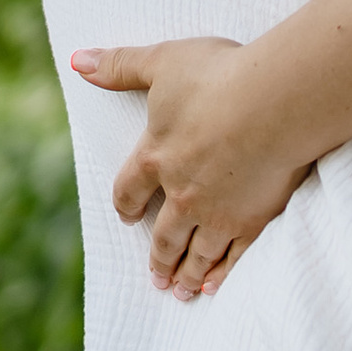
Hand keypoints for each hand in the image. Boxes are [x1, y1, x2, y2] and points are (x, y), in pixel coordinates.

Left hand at [67, 35, 311, 294]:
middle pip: (164, 234)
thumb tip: (77, 59)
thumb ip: (120, 65)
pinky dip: (220, 275)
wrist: (274, 103)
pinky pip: (232, 258)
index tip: (126, 218)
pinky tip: (212, 287)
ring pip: (195, 253)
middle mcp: (181, 193)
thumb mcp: (162, 62)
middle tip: (155, 277)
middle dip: (158, 257)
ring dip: (184, 274)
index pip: (130, 188)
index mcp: (156, 156)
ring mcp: (217, 213)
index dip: (125, 204)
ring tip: (179, 291)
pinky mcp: (252, 222)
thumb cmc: (219, 77)